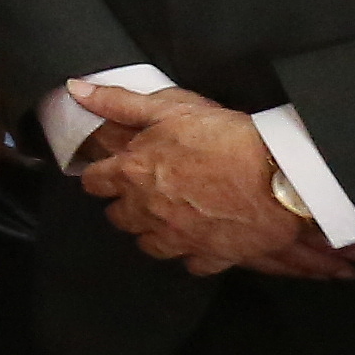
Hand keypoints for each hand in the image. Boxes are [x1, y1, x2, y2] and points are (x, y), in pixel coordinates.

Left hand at [67, 80, 354, 277]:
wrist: (279, 175)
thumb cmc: (225, 138)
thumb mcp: (169, 108)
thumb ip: (119, 102)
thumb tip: (76, 90)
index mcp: (133, 173)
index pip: (94, 182)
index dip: (101, 176)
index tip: (109, 173)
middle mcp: (148, 211)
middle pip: (119, 218)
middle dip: (126, 206)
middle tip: (144, 193)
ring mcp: (178, 238)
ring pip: (149, 246)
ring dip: (154, 232)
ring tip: (169, 217)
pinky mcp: (210, 256)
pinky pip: (191, 264)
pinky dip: (193, 253)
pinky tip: (202, 239)